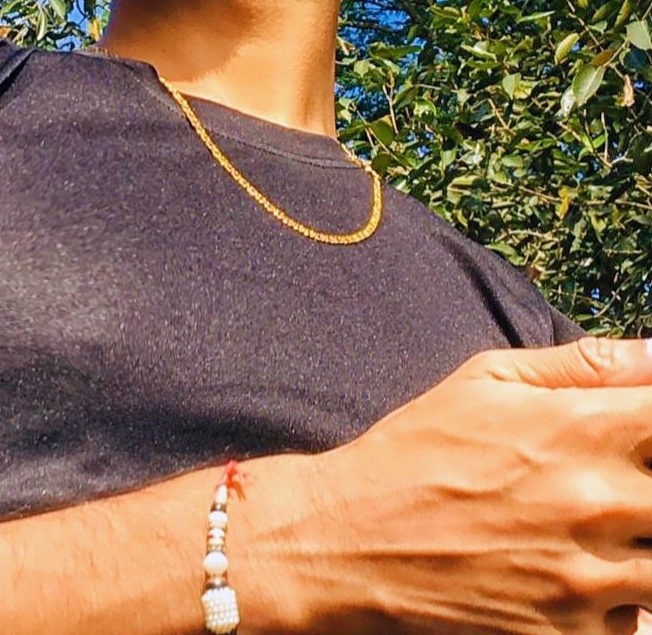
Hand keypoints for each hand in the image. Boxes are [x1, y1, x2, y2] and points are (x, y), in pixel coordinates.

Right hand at [290, 338, 651, 634]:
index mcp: (583, 428)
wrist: (351, 540)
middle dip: (647, 489)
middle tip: (612, 486)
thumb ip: (582, 364)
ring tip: (599, 533)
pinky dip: (617, 606)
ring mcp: (589, 579)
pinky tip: (572, 579)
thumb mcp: (485, 381)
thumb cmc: (416, 451)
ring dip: (640, 550)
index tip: (641, 432)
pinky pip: (633, 625)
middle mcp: (598, 501)